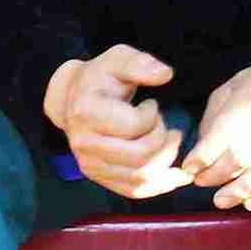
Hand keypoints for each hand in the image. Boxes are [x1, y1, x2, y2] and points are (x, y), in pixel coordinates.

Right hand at [44, 45, 187, 197]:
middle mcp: (84, 144)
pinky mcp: (100, 178)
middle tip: (167, 126)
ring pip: (141, 178)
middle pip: (141, 157)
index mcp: (87, 113)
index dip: (152, 116)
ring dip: (165, 161)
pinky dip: (160, 185)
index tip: (151, 105)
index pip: (134, 126)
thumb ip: (140, 63)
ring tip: (169, 141)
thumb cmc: (102, 77)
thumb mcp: (118, 58)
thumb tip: (164, 74)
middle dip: (163, 141)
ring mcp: (90, 164)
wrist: (75, 99)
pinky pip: (135, 190)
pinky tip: (175, 173)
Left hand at [181, 56, 250, 211]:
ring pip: (242, 191)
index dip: (193, 165)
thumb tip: (202, 142)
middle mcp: (245, 154)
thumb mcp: (227, 91)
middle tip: (203, 179)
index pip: (201, 159)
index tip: (191, 167)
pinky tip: (249, 202)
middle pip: (218, 176)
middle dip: (207, 179)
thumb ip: (210, 119)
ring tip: (221, 199)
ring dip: (229, 197)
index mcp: (227, 132)